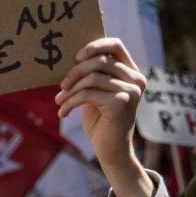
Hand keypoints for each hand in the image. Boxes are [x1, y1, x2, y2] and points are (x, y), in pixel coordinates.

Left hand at [54, 38, 145, 172]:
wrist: (111, 151)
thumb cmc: (100, 120)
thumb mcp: (96, 92)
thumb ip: (91, 73)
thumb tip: (70, 56)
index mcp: (131, 72)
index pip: (116, 45)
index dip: (95, 45)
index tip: (76, 56)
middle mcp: (136, 79)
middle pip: (100, 61)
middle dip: (75, 72)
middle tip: (61, 86)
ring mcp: (131, 91)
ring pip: (92, 77)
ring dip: (70, 90)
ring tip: (59, 101)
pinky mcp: (121, 103)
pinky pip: (88, 94)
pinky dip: (70, 102)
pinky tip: (63, 112)